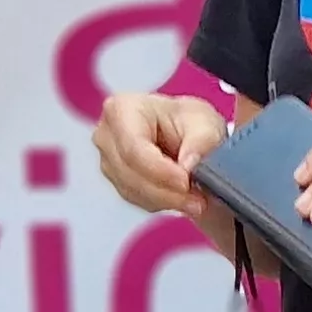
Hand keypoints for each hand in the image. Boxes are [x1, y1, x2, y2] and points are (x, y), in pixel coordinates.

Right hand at [93, 91, 230, 218]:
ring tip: (196, 200)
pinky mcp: (115, 181)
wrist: (184, 133)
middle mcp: (107, 134)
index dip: (160, 170)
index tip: (186, 182)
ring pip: (134, 191)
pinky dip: (162, 203)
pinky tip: (182, 199)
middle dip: (167, 190)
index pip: (134, 148)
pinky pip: (136, 200)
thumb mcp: (205, 123)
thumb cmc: (189, 121)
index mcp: (122, 108)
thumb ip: (201, 141)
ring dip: (167, 200)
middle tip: (198, 199)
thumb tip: (188, 165)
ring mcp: (107, 159)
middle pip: (131, 173)